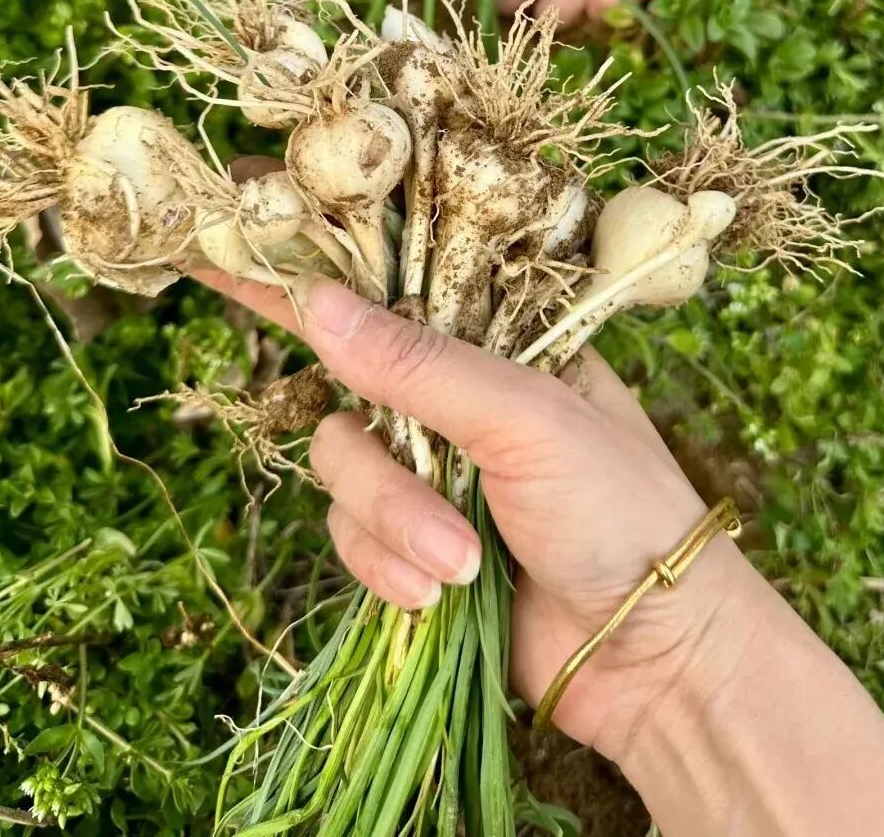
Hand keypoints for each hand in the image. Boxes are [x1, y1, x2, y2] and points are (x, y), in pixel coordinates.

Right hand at [196, 271, 749, 767]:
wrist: (651, 655)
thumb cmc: (618, 507)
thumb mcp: (530, 420)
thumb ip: (421, 367)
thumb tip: (318, 302)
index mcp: (493, 339)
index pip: (393, 278)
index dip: (315, 258)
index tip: (232, 227)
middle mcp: (449, 395)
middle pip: (344, 382)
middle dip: (376, 453)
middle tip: (419, 488)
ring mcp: (426, 469)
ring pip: (341, 468)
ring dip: (395, 523)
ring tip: (463, 563)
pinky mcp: (407, 543)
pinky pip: (350, 538)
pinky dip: (390, 568)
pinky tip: (442, 596)